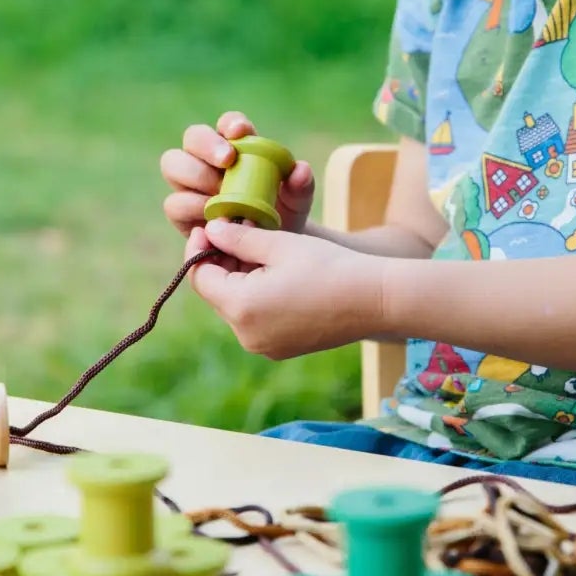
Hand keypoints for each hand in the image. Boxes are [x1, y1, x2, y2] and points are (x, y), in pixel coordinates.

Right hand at [160, 110, 314, 238]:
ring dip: (195, 175)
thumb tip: (300, 169)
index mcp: (236, 146)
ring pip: (173, 164)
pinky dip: (191, 207)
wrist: (264, 251)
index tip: (241, 132)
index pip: (229, 124)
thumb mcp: (296, 203)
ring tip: (219, 193)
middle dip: (207, 144)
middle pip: (193, 136)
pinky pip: (174, 202)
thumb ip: (300, 186)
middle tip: (228, 160)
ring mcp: (189, 184)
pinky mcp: (180, 211)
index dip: (232, 124)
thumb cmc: (280, 216)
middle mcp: (207, 159)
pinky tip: (211, 215)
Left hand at [185, 216, 383, 359]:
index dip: (199, 249)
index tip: (209, 227)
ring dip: (240, 279)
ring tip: (261, 250)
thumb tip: (210, 230)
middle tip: (237, 231)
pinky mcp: (281, 349)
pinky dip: (257, 297)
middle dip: (222, 262)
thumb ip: (238, 237)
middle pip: (217, 293)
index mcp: (241, 308)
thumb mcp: (279, 243)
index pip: (200, 277)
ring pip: (236, 307)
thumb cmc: (329, 265)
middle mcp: (247, 335)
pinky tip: (277, 274)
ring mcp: (264, 347)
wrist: (376, 300)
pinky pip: (256, 320)